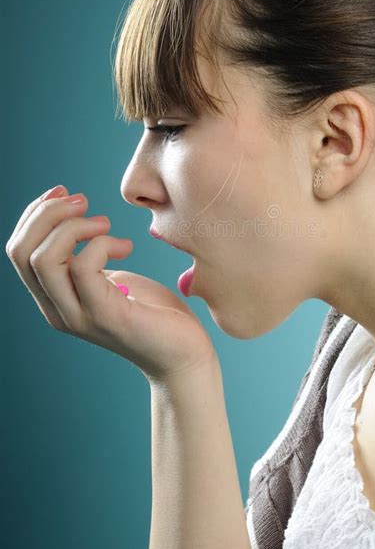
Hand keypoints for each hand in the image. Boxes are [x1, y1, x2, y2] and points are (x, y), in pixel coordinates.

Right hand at [5, 185, 217, 383]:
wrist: (183, 355)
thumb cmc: (153, 313)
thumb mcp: (111, 278)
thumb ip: (86, 258)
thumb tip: (74, 219)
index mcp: (54, 300)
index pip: (18, 252)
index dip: (34, 215)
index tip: (63, 192)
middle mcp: (58, 311)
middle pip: (21, 252)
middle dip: (47, 214)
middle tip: (83, 201)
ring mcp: (79, 316)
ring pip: (44, 259)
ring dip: (73, 226)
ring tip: (105, 222)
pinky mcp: (106, 316)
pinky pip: (83, 267)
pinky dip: (102, 243)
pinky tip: (127, 246)